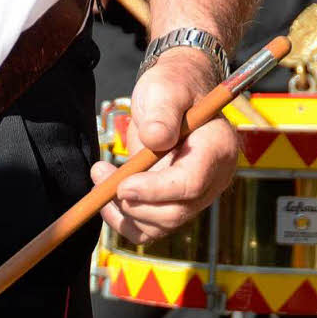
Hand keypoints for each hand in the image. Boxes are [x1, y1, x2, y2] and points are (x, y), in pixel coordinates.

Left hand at [90, 47, 237, 244]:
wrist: (174, 98)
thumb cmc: (173, 88)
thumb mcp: (166, 89)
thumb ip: (162, 112)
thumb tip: (154, 139)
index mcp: (217, 148)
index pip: (190, 183)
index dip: (156, 190)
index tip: (123, 185)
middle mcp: (211, 180)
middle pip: (174, 213)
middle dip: (133, 203)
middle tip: (101, 176)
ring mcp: (193, 197)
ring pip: (159, 227)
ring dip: (122, 213)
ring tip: (99, 178)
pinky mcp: (173, 206)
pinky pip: (148, 229)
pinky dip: (123, 221)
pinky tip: (105, 198)